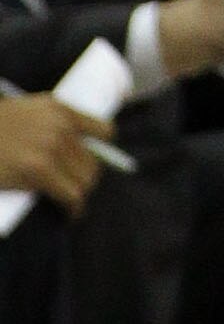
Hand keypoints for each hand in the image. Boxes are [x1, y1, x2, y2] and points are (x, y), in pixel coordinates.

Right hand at [0, 94, 105, 211]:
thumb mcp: (21, 115)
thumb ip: (45, 127)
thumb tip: (68, 154)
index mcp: (57, 108)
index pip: (102, 130)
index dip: (100, 151)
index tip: (91, 164)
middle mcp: (60, 124)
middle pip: (94, 161)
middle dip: (84, 179)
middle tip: (72, 191)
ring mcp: (51, 146)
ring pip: (85, 179)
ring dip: (79, 194)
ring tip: (70, 203)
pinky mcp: (40, 169)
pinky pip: (72, 195)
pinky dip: (74, 209)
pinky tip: (70, 215)